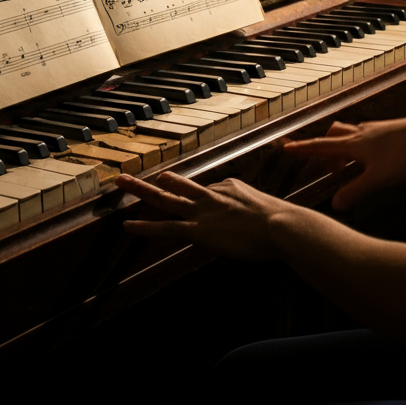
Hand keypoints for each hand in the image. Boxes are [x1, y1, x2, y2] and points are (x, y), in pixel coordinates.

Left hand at [118, 171, 289, 260]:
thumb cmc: (285, 225)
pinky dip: (145, 227)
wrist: (282, 226)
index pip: (208, 192)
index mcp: (230, 187)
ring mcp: (203, 211)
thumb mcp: (272, 212)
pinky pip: (165, 227)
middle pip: (178, 185)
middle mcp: (212, 194)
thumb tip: (257, 218)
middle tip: (130, 174)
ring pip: (164, 199)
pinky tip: (127, 226)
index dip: (202, 202)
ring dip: (141, 191)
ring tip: (120, 182)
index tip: (204, 211)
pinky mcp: (198, 230)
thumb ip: (259, 213)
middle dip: (154, 180)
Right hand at [281, 116, 405, 210]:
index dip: (303, 149)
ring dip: (343, 147)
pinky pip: (365, 135)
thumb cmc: (405, 155)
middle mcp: (361, 133)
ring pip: (350, 133)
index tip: (286, 149)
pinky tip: (371, 158)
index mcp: (354, 144)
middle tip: (329, 168)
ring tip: (349, 166)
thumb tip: (335, 205)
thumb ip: (355, 191)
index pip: (321, 146)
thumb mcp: (378, 179)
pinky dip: (359, 146)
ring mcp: (375, 130)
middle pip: (333, 135)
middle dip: (324, 148)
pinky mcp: (388, 131)